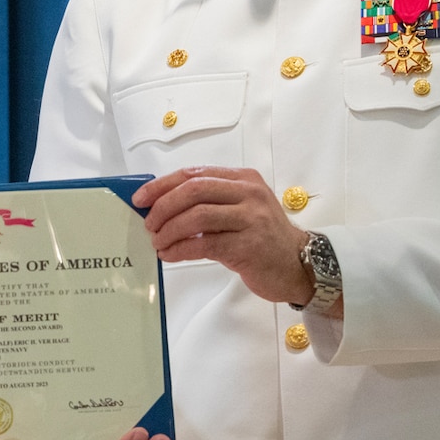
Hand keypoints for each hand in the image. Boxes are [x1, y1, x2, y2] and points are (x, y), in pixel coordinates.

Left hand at [134, 166, 313, 306]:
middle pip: (193, 191)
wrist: (299, 265)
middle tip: (149, 225)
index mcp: (243, 178)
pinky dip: (181, 249)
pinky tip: (170, 255)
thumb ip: (210, 201)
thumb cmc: (262, 237)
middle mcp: (248, 193)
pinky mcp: (249, 246)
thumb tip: (160, 205)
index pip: (193, 174)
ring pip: (197, 217)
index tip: (140, 199)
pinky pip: (204, 244)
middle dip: (163, 207)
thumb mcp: (241, 208)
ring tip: (158, 242)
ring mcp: (251, 219)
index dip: (162, 185)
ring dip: (169, 231)